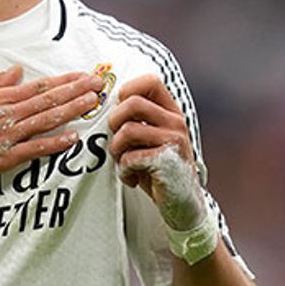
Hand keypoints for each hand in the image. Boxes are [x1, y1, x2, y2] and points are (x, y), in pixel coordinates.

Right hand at [0, 66, 104, 180]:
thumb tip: (17, 70)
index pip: (39, 86)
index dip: (64, 80)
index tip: (84, 75)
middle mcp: (7, 113)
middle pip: (48, 100)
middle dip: (76, 91)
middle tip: (99, 85)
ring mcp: (7, 135)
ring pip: (46, 120)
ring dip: (71, 111)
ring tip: (92, 104)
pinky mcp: (5, 157)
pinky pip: (35, 148)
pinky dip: (54, 143)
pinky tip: (73, 138)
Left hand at [108, 75, 206, 231]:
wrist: (182, 204)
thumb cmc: (158, 169)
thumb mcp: (151, 139)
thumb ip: (137, 120)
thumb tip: (103, 103)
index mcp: (171, 112)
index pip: (150, 81)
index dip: (127, 90)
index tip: (120, 112)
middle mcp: (176, 122)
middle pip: (132, 103)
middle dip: (114, 123)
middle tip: (117, 143)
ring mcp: (174, 141)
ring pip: (128, 131)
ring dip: (117, 150)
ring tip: (124, 163)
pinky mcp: (167, 162)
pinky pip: (131, 157)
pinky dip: (124, 171)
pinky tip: (132, 178)